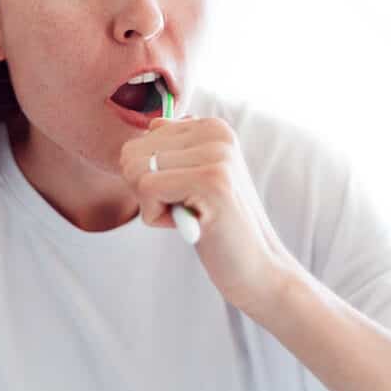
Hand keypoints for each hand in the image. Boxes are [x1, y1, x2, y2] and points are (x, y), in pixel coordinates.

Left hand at [119, 114, 303, 314]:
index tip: (188, 195)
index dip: (152, 178)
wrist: (258, 266)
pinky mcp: (211, 179)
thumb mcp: (198, 177)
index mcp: (213, 127)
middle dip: (147, 191)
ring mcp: (217, 154)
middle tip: (188, 208)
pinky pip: (146, 189)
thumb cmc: (220, 227)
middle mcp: (217, 132)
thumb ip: (177, 148)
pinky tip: (191, 224)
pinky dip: (158, 217)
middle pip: (132, 154)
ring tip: (192, 215)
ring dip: (153, 206)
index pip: (140, 141)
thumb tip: (153, 124)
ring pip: (135, 171)